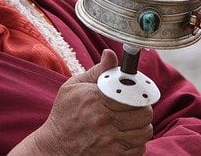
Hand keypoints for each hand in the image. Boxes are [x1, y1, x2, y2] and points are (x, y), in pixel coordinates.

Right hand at [11, 49, 153, 154]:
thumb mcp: (74, 87)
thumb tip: (110, 54)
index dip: (139, 91)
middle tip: (134, 105)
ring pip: (145, 132)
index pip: (134, 94)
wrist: (54, 147)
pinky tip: (125, 134)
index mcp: (97, 101)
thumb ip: (97, 71)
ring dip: (141, 125)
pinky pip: (139, 148)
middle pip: (145, 114)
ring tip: (130, 120)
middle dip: (142, 107)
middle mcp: (106, 123)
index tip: (137, 91)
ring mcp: (111, 143)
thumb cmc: (64, 114)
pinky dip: (136, 142)